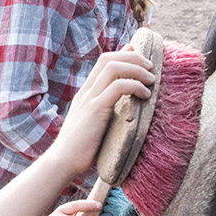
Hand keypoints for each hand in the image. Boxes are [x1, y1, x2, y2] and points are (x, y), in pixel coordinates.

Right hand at [47, 48, 154, 175]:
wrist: (63, 161)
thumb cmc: (81, 149)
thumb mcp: (94, 124)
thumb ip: (106, 112)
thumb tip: (124, 109)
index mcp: (85, 93)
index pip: (103, 62)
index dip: (123, 54)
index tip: (140, 58)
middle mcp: (86, 92)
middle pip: (108, 59)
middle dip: (133, 57)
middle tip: (151, 67)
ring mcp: (89, 99)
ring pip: (113, 68)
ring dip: (137, 69)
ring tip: (151, 80)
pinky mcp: (95, 110)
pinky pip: (118, 87)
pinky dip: (135, 86)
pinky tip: (145, 95)